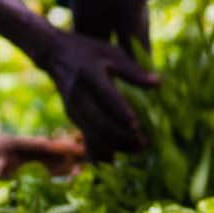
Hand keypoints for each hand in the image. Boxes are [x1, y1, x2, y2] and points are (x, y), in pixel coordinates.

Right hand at [38, 31, 158, 156]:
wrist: (55, 55)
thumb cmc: (90, 51)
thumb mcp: (112, 53)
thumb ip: (134, 71)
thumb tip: (158, 84)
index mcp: (89, 75)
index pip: (106, 97)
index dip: (120, 112)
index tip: (137, 125)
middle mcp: (78, 96)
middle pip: (99, 122)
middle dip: (121, 136)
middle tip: (144, 144)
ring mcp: (73, 109)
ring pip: (92, 134)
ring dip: (114, 146)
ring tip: (138, 150)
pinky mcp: (73, 118)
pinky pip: (86, 137)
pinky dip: (100, 150)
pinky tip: (116, 161)